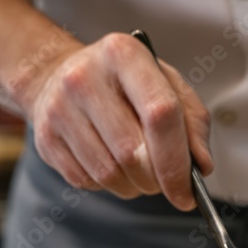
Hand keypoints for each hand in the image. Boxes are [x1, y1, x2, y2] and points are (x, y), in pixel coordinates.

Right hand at [18, 32, 212, 209]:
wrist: (58, 75)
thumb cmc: (122, 83)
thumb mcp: (165, 84)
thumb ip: (192, 122)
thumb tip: (200, 166)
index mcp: (125, 55)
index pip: (160, 114)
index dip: (177, 162)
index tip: (188, 192)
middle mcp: (86, 78)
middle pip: (133, 152)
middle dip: (156, 180)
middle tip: (165, 182)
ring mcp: (60, 109)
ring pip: (110, 173)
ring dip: (134, 186)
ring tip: (139, 171)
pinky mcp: (46, 139)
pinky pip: (88, 181)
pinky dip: (110, 184)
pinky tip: (112, 165)